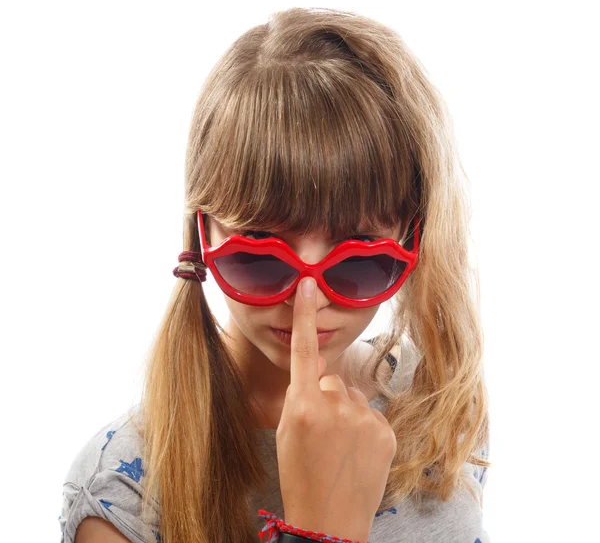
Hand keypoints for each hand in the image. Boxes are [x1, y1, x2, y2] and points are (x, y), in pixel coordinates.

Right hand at [276, 277, 396, 542]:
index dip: (305, 315)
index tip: (309, 284)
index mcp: (303, 406)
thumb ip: (301, 395)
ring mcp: (365, 419)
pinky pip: (371, 414)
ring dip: (346, 413)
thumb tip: (319, 370)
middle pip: (331, 380)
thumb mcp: (287, 432)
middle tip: (321, 432)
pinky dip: (364, 428)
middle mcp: (336, 407)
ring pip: (352, 397)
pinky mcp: (386, 431)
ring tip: (340, 446)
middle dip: (326, 397)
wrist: (329, 520)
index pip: (304, 351)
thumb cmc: (300, 475)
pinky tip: (357, 452)